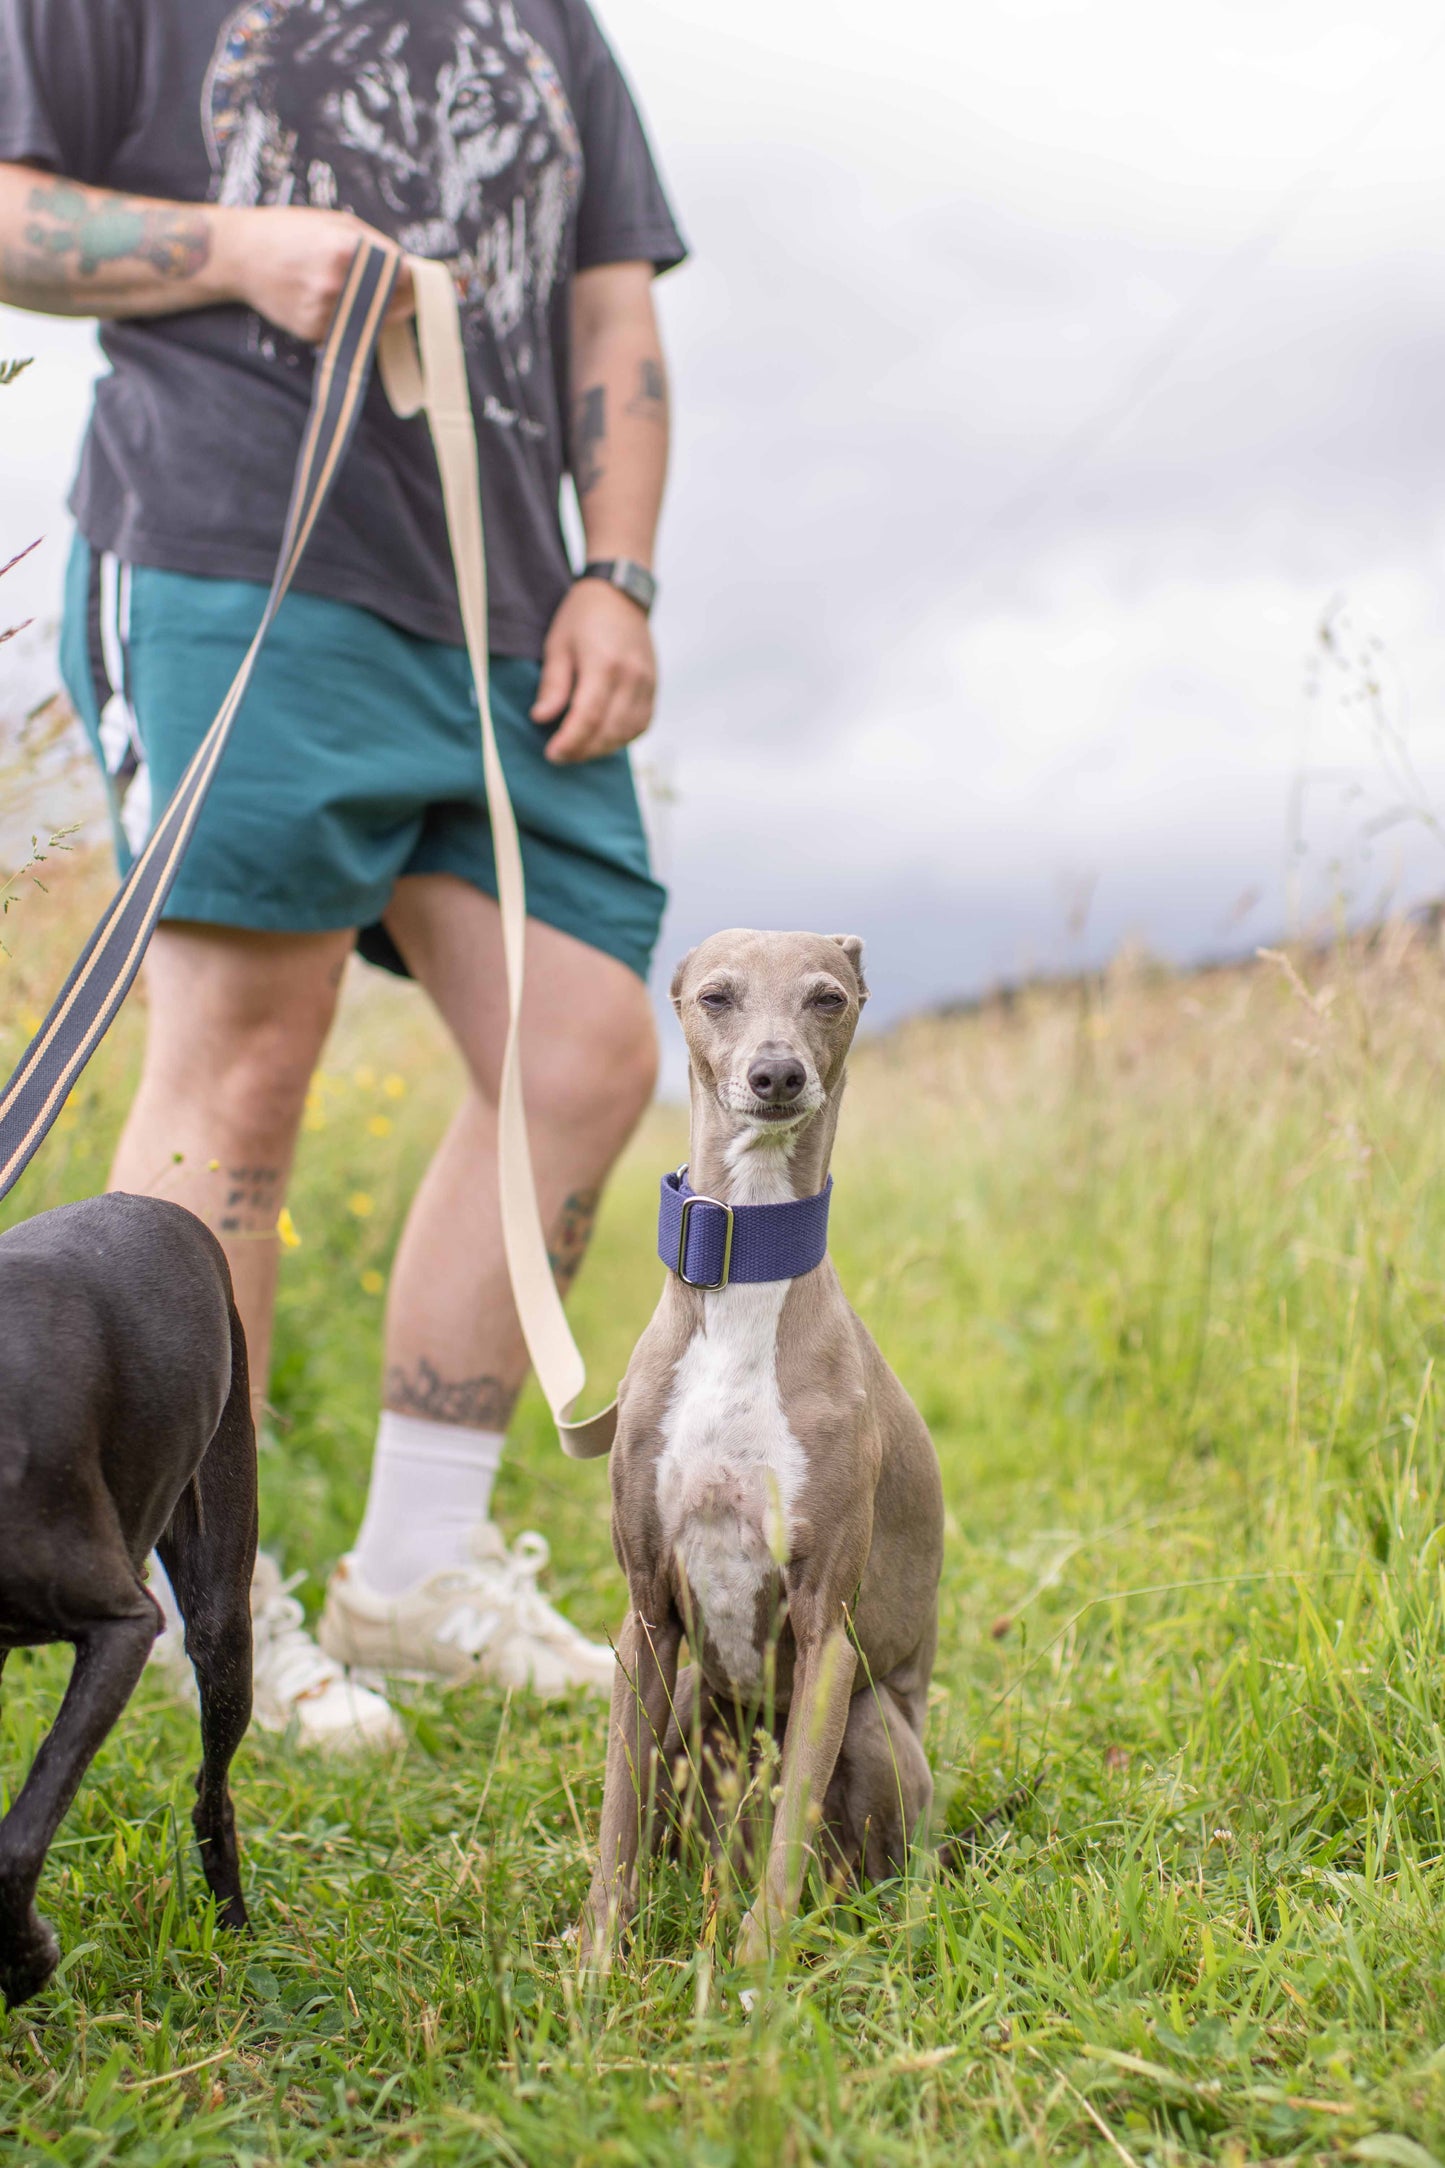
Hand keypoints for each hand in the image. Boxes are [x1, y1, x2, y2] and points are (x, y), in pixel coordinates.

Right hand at [211, 205, 413, 344]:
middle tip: (403, 292)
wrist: (240, 254)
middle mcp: (339, 285)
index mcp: (348, 251)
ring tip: (360, 292)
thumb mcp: (336, 222)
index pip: (404, 275)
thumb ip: (376, 245)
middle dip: (402, 298)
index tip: (419, 280)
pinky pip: (349, 331)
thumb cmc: (291, 231)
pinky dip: (351, 321)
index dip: (413, 278)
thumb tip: (411, 269)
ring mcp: (326, 312)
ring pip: (375, 322)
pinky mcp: (315, 332)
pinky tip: (332, 302)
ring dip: (378, 312)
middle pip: (395, 303)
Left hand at [531, 580, 657, 764]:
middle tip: (560, 756)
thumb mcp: (558, 645)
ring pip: (627, 732)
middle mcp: (631, 676)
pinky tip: (603, 739)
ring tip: (579, 750)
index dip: (570, 742)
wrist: (620, 593)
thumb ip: (553, 684)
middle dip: (583, 750)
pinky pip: (642, 724)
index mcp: (603, 664)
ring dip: (602, 748)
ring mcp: (647, 683)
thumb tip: (541, 718)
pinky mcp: (654, 687)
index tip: (551, 754)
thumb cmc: (582, 617)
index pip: (588, 717)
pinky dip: (622, 738)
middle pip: (609, 730)